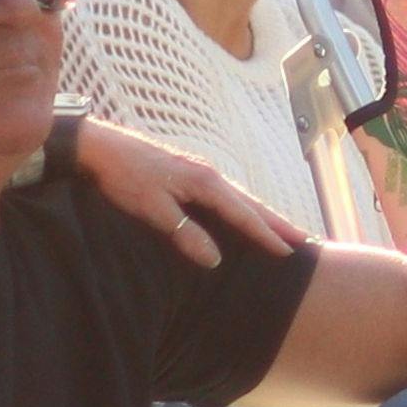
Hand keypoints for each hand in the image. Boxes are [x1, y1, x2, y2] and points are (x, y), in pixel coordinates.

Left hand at [68, 115, 307, 266]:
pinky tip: (243, 213)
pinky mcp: (191, 173)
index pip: (243, 214)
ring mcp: (202, 171)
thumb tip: (214, 259)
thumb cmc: (124, 177)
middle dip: (277, 222)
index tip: (289, 252)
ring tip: (283, 229)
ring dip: (263, 214)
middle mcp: (210, 174)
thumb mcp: (152, 209)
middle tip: (304, 239)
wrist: (102, 147)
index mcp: (205, 183)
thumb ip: (184, 233)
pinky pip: (227, 194)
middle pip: (251, 203)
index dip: (266, 235)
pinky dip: (244, 206)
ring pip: (241, 197)